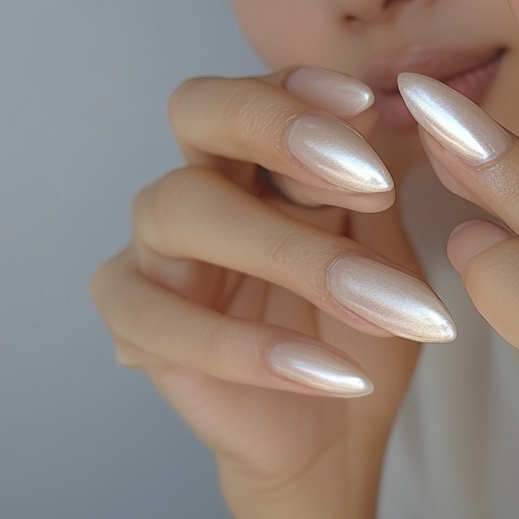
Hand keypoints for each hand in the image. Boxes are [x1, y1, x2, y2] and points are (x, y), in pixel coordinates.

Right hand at [91, 68, 454, 518]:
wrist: (335, 430)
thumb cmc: (360, 328)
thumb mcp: (384, 249)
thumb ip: (372, 185)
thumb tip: (385, 105)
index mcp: (258, 155)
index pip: (263, 88)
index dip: (307, 90)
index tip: (369, 106)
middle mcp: (198, 182)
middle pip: (197, 109)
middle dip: (276, 126)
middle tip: (367, 175)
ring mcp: (154, 248)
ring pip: (183, 208)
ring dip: (293, 253)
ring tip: (384, 304)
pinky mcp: (133, 321)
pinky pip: (167, 321)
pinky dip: (252, 348)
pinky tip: (329, 371)